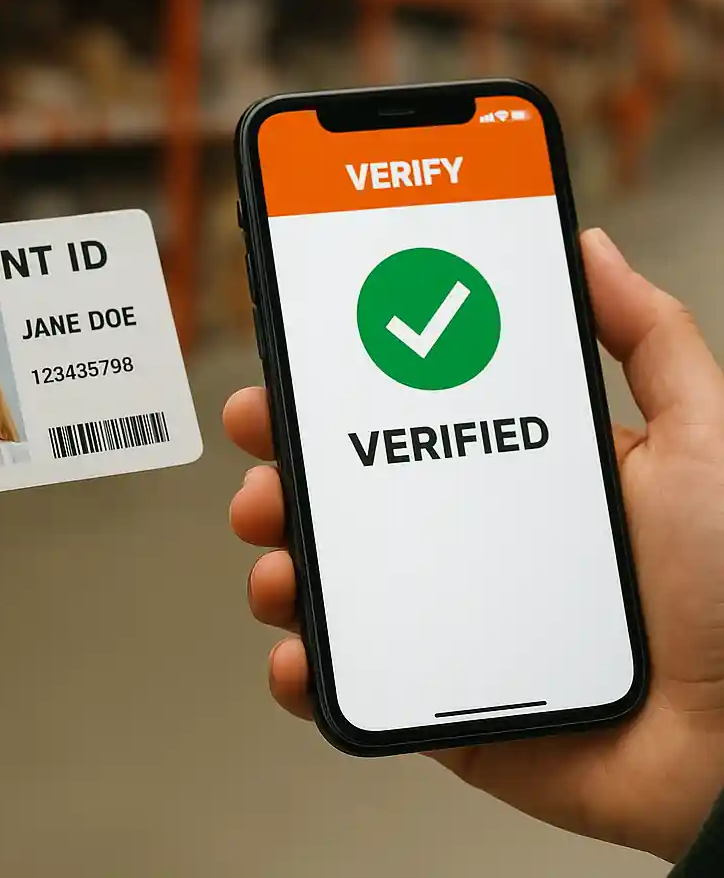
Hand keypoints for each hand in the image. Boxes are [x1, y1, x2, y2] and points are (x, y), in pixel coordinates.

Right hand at [225, 228, 723, 862]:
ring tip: (281, 566)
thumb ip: (647, 337)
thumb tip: (591, 249)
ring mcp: (446, 621)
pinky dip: (306, 667)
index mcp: (510, 475)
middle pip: (347, 501)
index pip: (401, 422)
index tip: (293, 373)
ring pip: (333, 585)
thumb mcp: (697, 435)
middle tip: (267, 468)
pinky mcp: (440, 698)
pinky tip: (302, 652)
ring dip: (282, 566)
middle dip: (283, 477)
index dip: (335, 397)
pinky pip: (353, 680)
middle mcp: (467, 542)